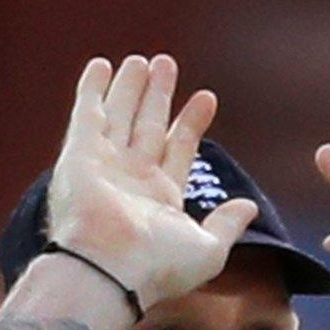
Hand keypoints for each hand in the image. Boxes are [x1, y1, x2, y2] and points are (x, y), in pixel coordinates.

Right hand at [46, 55, 260, 310]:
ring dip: (131, 87)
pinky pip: (87, 114)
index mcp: (161, 199)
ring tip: (144, 60)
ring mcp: (104, 165)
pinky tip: (101, 65)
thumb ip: (227, 223)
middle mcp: (131, 179)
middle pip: (148, 126)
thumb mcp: (209, 248)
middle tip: (167, 64)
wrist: (111, 269)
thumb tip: (250, 207)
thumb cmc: (160, 266)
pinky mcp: (79, 154)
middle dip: (158, 96)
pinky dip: (92, 89)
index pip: (179, 149)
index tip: (207, 97)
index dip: (192, 123)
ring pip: (121, 116)